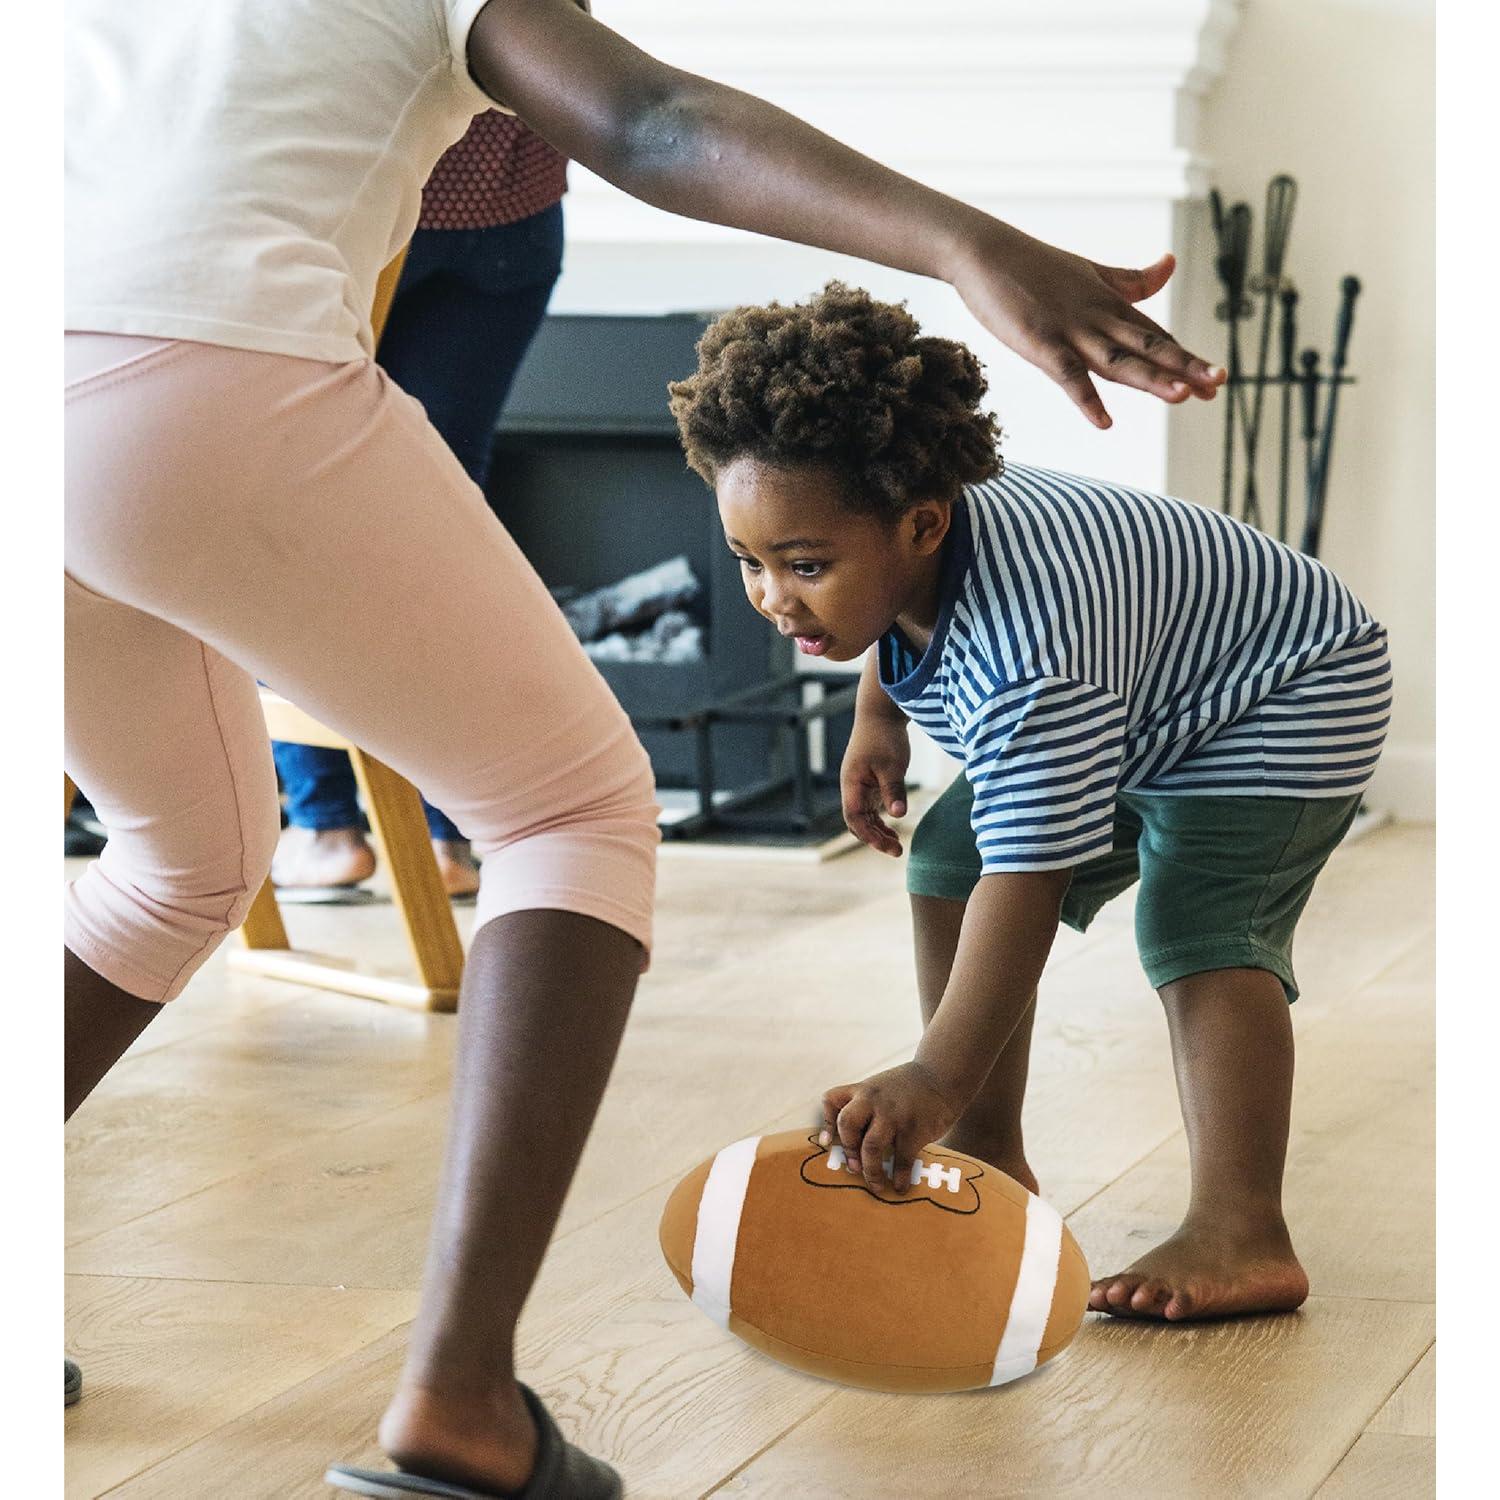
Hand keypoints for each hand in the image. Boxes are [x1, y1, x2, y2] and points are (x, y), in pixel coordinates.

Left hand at [820, 1061, 963, 1191]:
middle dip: (848, 1149)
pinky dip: (899, 1177)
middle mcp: (873, 1100)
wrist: (942, 1076)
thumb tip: (857, 1145)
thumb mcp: (881, 1087)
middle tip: (853, 1168)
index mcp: (862, 1090)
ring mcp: (893, 1115)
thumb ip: (867, 1107)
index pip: (831, 1100)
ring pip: (871, 1146)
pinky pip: (901, 1159)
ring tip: (875, 1185)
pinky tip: (899, 1187)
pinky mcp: (913, 1129)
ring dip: (871, 1171)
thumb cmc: (910, 1087)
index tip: (826, 1143)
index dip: (825, 1122)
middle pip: (847, 1124)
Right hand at [840, 717, 910, 856]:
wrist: (880, 714)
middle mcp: (852, 787)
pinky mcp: (868, 782)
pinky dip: (880, 820)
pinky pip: (870, 808)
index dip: (870, 835)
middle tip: (897, 851)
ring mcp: (859, 785)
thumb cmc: (885, 737)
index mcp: (852, 784)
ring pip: (864, 817)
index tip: (889, 846)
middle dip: (874, 838)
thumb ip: (894, 790)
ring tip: (897, 846)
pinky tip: (893, 827)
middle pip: (857, 822)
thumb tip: (898, 815)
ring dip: (877, 832)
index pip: (855, 818)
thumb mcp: (893, 765)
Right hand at [952, 221, 1225, 429]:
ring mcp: (1070, 330)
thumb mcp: (1090, 272)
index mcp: (1111, 305)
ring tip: (1181, 395)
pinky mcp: (1040, 342)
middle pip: (1147, 347)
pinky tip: (1104, 422)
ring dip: (1149, 377)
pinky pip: (1067, 374)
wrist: (985, 251)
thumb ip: (1131, 280)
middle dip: (1183, 367)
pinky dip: (1085, 398)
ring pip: (1117, 359)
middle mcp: (1098, 318)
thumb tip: (1171, 263)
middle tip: (1217, 385)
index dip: (1186, 359)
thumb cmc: (1033, 265)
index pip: (1155, 337)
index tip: (1216, 381)